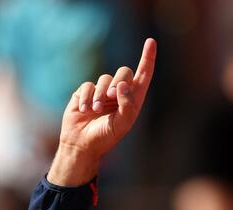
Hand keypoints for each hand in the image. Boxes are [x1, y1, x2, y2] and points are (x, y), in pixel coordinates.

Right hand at [48, 38, 156, 186]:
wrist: (81, 144)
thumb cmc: (105, 138)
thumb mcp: (122, 125)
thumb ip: (127, 105)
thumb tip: (123, 85)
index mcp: (133, 100)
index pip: (143, 75)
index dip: (147, 58)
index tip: (151, 41)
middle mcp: (119, 93)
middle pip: (124, 72)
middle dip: (117, 82)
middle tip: (111, 96)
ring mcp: (101, 92)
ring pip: (104, 78)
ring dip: (99, 94)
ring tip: (95, 110)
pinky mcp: (85, 93)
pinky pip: (88, 85)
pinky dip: (86, 97)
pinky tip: (84, 110)